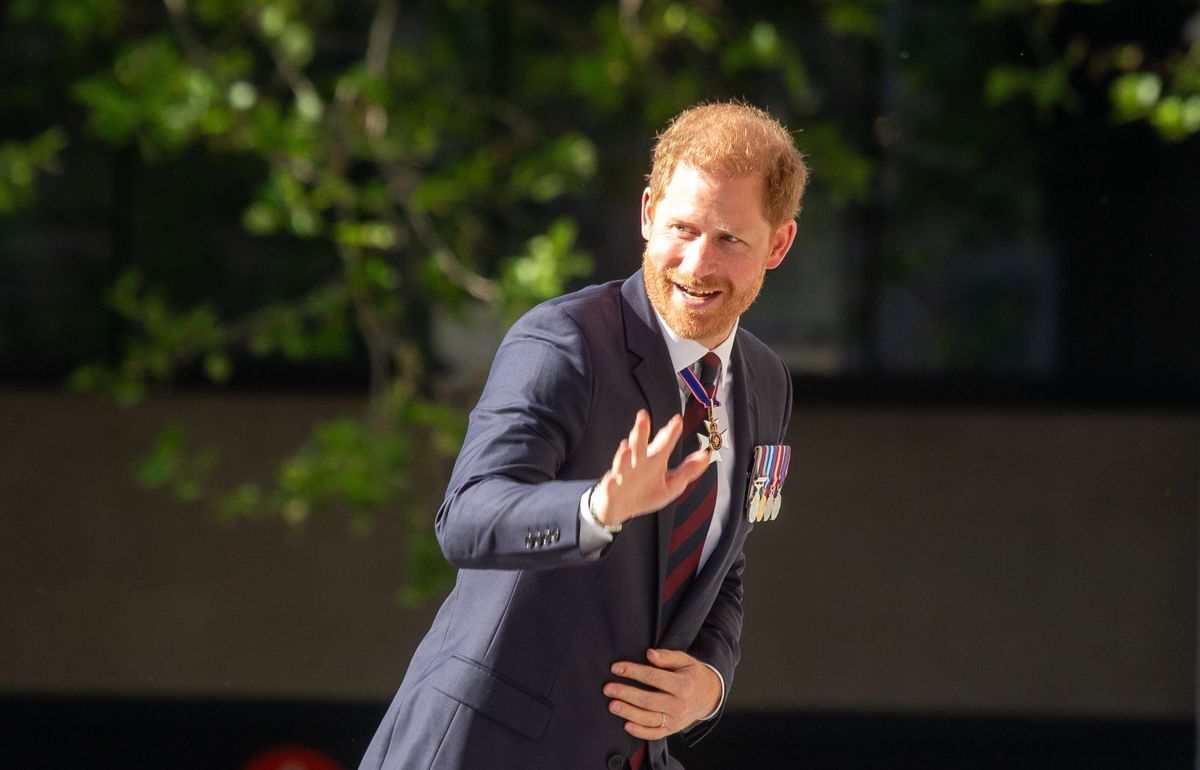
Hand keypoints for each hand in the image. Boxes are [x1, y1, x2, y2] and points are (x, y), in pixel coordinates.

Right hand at [590, 410, 709, 528]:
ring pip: (623, 463)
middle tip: (643, 417)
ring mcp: (623, 476)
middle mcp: (637, 464)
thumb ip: (688, 470)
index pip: (663, 445)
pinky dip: (611, 483)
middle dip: (641, 433)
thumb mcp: (672, 484)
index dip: (670, 434)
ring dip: (624, 456)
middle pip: (640, 447)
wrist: (619, 508)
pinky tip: (613, 479)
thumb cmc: (646, 493)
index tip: (677, 421)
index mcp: (654, 461)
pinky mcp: (611, 490)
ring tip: (627, 445)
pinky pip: (611, 486)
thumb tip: (707, 456)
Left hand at [603, 648, 721, 738]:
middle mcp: (679, 704)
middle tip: (608, 689)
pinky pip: (654, 734)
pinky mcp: (672, 729)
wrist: (709, 696)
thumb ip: (667, 656)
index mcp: (683, 685)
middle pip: (648, 700)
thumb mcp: (684, 660)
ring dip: (628, 712)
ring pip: (649, 719)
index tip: (616, 668)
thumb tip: (649, 654)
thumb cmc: (692, 675)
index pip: (653, 677)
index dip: (633, 671)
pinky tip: (626, 725)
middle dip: (626, 694)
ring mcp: (676, 719)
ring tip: (612, 705)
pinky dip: (640, 732)